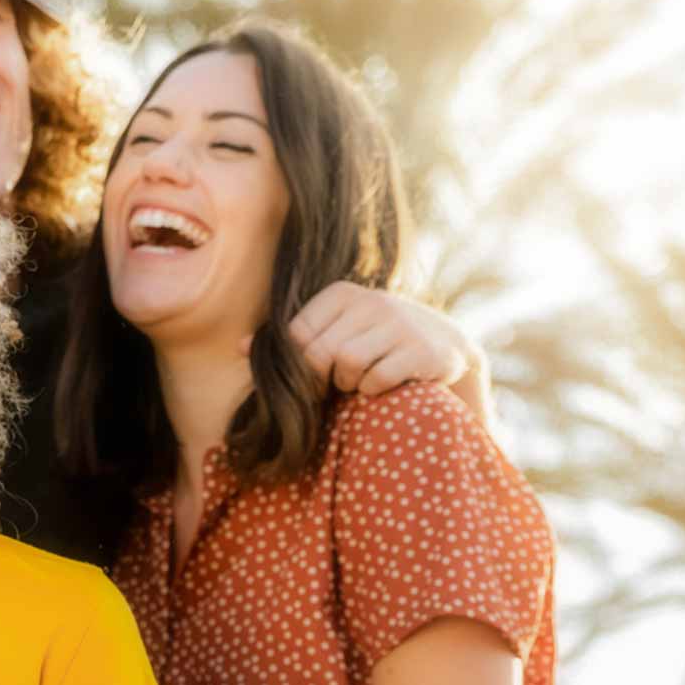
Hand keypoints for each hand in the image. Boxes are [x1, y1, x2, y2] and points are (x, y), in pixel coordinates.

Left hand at [273, 282, 492, 424]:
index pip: (297, 335)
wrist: (446, 345)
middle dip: (322, 379)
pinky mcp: (421, 350)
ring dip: (349, 384)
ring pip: (347, 365)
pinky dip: (373, 391)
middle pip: (319, 353)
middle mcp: (370, 301)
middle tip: (335, 385)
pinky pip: (377, 380)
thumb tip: (238, 348)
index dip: (299, 365)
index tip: (313, 376)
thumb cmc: (375, 341)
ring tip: (361, 380)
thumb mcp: (336, 330)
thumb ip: (290, 340)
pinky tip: (383, 385)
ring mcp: (399, 324)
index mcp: (341, 293)